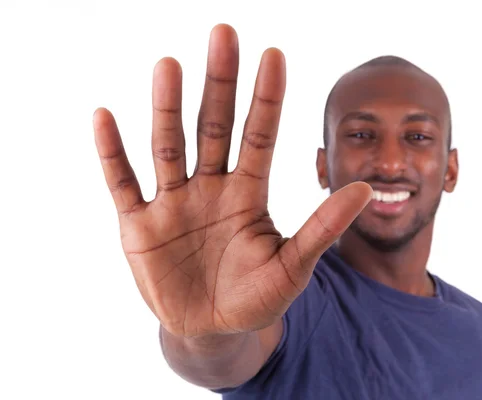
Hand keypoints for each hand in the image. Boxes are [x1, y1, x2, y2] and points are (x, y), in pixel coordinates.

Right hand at [93, 24, 371, 337]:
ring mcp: (173, 203)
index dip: (266, 97)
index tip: (274, 54)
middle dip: (219, 83)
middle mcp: (211, 187)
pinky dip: (112, 153)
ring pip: (169, 146)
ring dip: (167, 108)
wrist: (213, 330)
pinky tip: (104, 117)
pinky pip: (122, 182)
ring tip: (168, 65)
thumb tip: (366, 190)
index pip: (260, 135)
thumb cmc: (257, 297)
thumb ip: (324, 228)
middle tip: (224, 34)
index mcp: (248, 193)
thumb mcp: (293, 265)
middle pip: (215, 126)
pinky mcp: (139, 225)